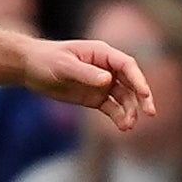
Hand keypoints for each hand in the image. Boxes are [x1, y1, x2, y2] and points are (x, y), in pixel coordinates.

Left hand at [19, 36, 156, 129]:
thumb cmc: (46, 60)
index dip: (138, 79)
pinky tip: (123, 127)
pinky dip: (119, 117)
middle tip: (151, 113)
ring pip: (124, 98)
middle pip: (132, 83)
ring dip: (129, 111)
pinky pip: (112, 108)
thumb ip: (85, 73)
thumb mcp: (63, 65)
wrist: (30, 68)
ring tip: (128, 126)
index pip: (127, 65)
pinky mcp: (95, 98)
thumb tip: (108, 80)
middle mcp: (107, 68)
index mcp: (102, 53)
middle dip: (142, 98)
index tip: (145, 94)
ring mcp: (102, 84)